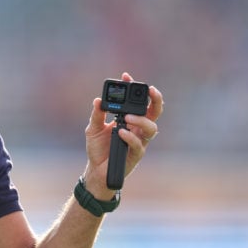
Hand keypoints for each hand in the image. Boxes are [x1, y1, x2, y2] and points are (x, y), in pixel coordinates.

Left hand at [83, 72, 163, 197]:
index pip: (137, 100)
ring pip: (152, 128)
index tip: (126, 76)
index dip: (134, 87)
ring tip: (127, 117)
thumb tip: (98, 101)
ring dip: (141, 120)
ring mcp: (139, 141)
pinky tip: (120, 132)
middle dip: (156, 99)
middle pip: (154, 111)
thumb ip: (96, 115)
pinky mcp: (135, 155)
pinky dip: (130, 137)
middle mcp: (138, 128)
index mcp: (130, 119)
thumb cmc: (98, 148)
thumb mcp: (92, 128)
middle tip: (149, 90)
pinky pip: (139, 145)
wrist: (96, 170)